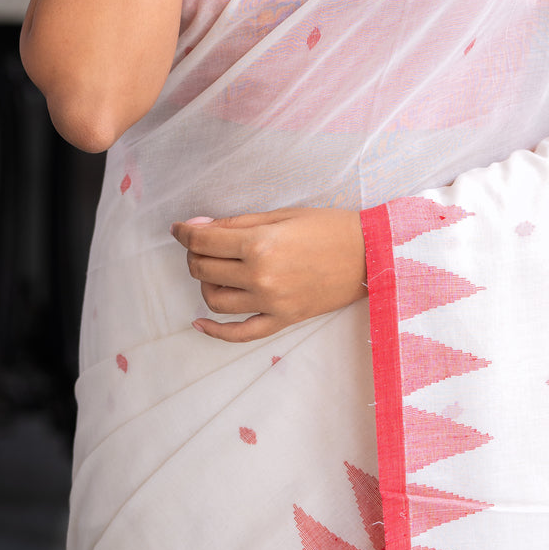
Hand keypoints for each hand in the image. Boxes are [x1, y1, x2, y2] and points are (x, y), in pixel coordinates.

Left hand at [171, 207, 366, 341]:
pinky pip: (239, 334)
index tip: (179, 228)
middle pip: (204, 269)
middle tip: (200, 243)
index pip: (204, 242)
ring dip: (204, 283)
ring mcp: (271, 303)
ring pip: (215, 300)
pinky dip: (215, 332)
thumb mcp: (281, 215)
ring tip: (212, 269)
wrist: (369, 255)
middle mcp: (261, 277)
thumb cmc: (328, 226)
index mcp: (259, 245)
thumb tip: (198, 226)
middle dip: (194, 253)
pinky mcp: (282, 321)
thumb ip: (237, 223)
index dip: (185, 232)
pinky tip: (199, 323)